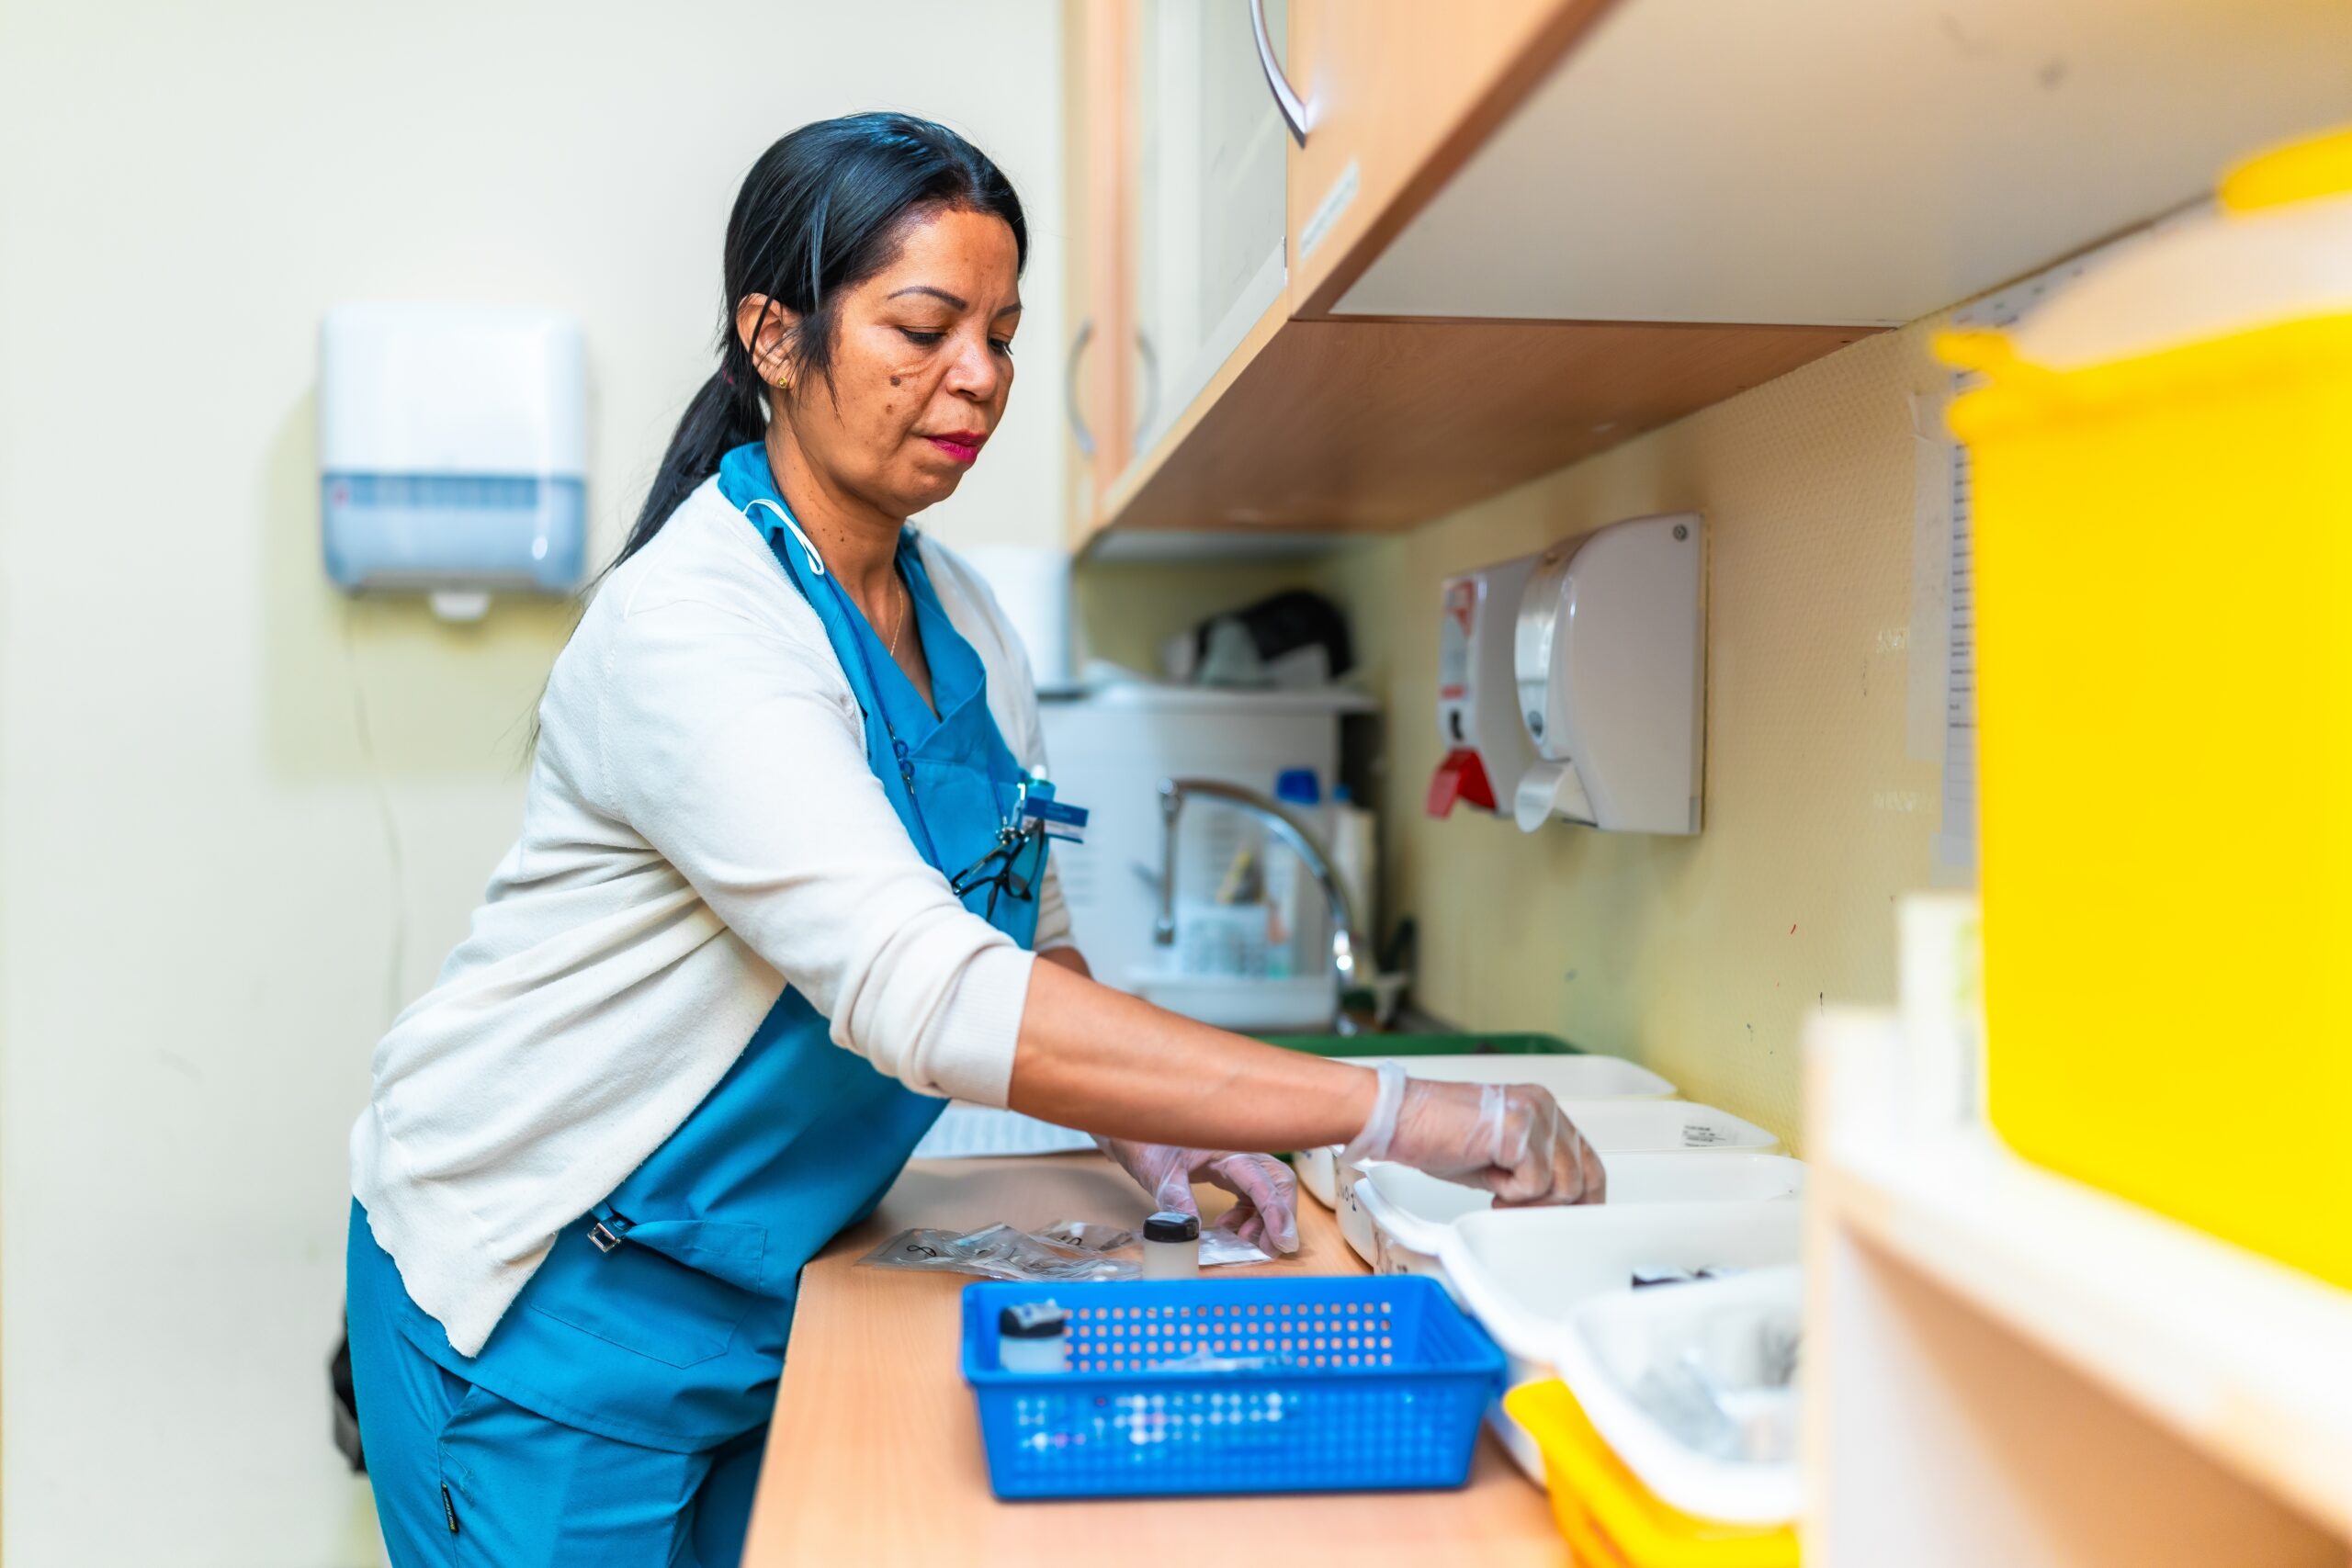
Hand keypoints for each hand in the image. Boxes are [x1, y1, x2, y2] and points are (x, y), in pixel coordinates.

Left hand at [1095, 1138, 1300, 1254]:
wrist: (1136, 1131)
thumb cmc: (1149, 1145)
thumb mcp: (1161, 1174)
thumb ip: (1177, 1200)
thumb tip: (1192, 1230)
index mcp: (1227, 1149)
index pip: (1263, 1181)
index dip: (1276, 1212)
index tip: (1281, 1241)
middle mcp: (1240, 1153)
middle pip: (1279, 1183)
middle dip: (1281, 1217)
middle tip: (1269, 1248)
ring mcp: (1237, 1162)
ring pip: (1270, 1190)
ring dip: (1265, 1220)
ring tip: (1244, 1241)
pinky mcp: (1231, 1173)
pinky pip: (1253, 1195)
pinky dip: (1249, 1216)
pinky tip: (1230, 1228)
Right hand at [1344, 1063, 1605, 1205]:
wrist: (1397, 1119)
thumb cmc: (1435, 1136)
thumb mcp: (1497, 1158)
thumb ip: (1531, 1174)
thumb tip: (1555, 1206)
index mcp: (1542, 1108)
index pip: (1588, 1160)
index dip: (1586, 1197)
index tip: (1569, 1219)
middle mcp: (1543, 1106)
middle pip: (1583, 1176)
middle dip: (1552, 1206)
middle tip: (1515, 1208)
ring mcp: (1533, 1115)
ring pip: (1563, 1184)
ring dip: (1528, 1200)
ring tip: (1496, 1192)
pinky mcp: (1517, 1129)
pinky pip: (1535, 1184)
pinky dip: (1510, 1194)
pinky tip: (1488, 1182)